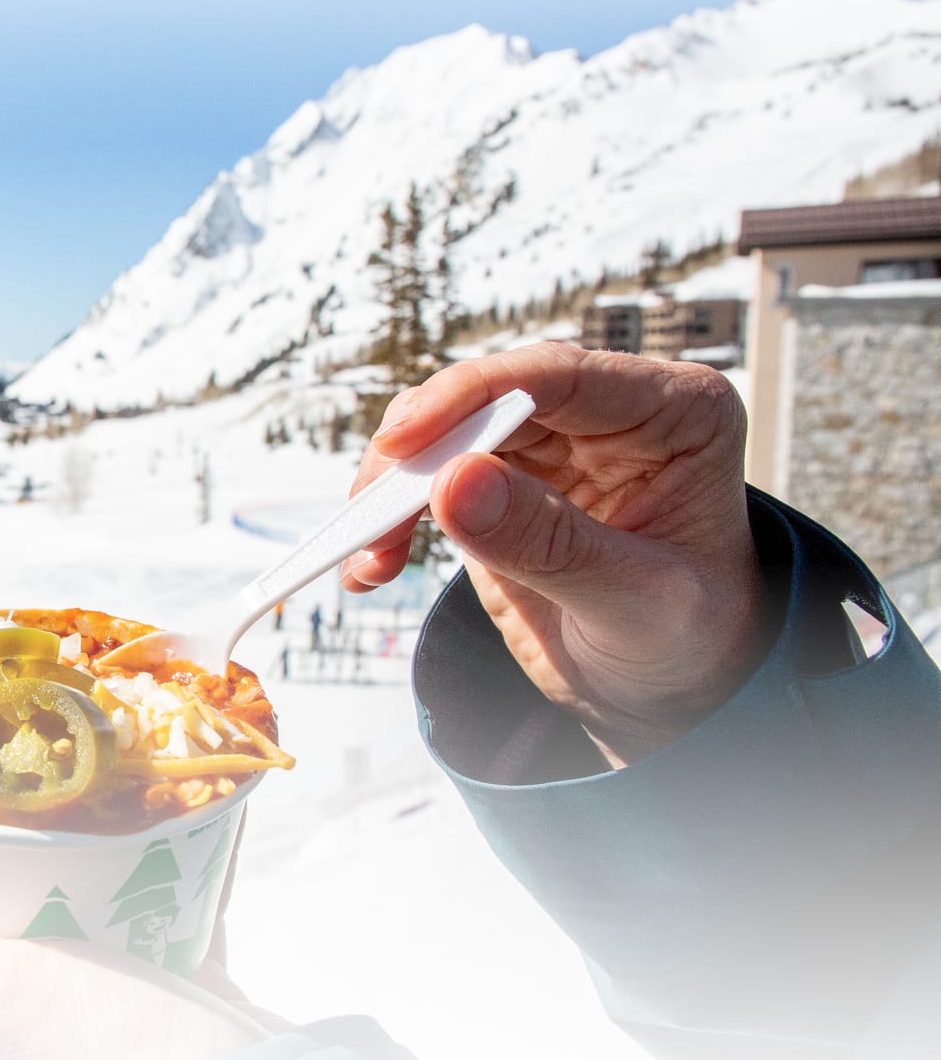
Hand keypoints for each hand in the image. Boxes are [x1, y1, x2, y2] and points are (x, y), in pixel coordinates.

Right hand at [342, 343, 771, 764]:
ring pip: (443, 433)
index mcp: (673, 414)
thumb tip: (454, 482)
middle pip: (485, 399)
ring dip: (393, 490)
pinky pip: (428, 478)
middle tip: (371, 514)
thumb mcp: (635, 602)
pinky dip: (391, 518)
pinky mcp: (500, 482)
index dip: (473, 395)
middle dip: (418, 454)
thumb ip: (549, 543)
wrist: (667, 684)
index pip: (560, 376)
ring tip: (371, 556)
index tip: (404, 440)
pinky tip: (374, 567)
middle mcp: (607, 414)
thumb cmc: (687, 636)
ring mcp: (549, 445)